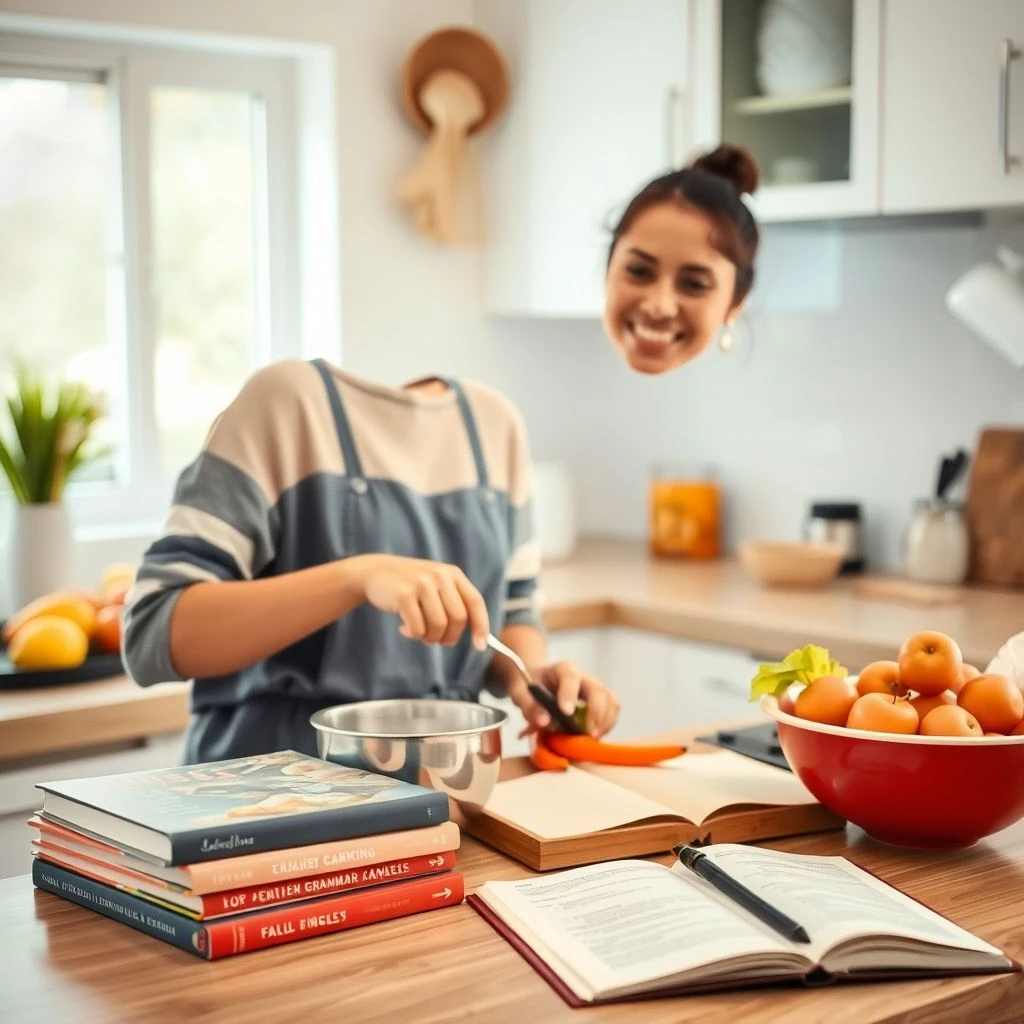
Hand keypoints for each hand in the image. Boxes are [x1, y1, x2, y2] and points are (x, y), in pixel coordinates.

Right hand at [355, 554, 489, 648]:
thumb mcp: (436, 586)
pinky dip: (413, 635)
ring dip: (430, 638)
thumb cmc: (411, 586)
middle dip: (450, 637)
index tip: (480, 647)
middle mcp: (439, 576)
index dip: (481, 626)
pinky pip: (418, 629)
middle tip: (439, 640)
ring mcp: (421, 584)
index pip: (475, 602)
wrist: (375, 572)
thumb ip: (456, 605)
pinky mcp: (403, 595)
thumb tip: (481, 639)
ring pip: (439, 626)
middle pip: (458, 618)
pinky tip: (404, 628)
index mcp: (452, 574)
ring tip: (420, 633)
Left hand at [508, 660, 619, 737]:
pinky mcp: (601, 702)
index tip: (565, 713)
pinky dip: (608, 725)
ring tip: (593, 737)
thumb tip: (544, 721)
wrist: (538, 683)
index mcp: (562, 669)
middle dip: (596, 712)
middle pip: (598, 689)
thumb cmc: (529, 687)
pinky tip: (594, 736)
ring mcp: (594, 689)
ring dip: (606, 721)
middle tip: (587, 734)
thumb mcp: (520, 693)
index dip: (569, 694)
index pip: (570, 677)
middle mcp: (583, 676)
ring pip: (611, 699)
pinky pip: (612, 710)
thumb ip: (529, 706)